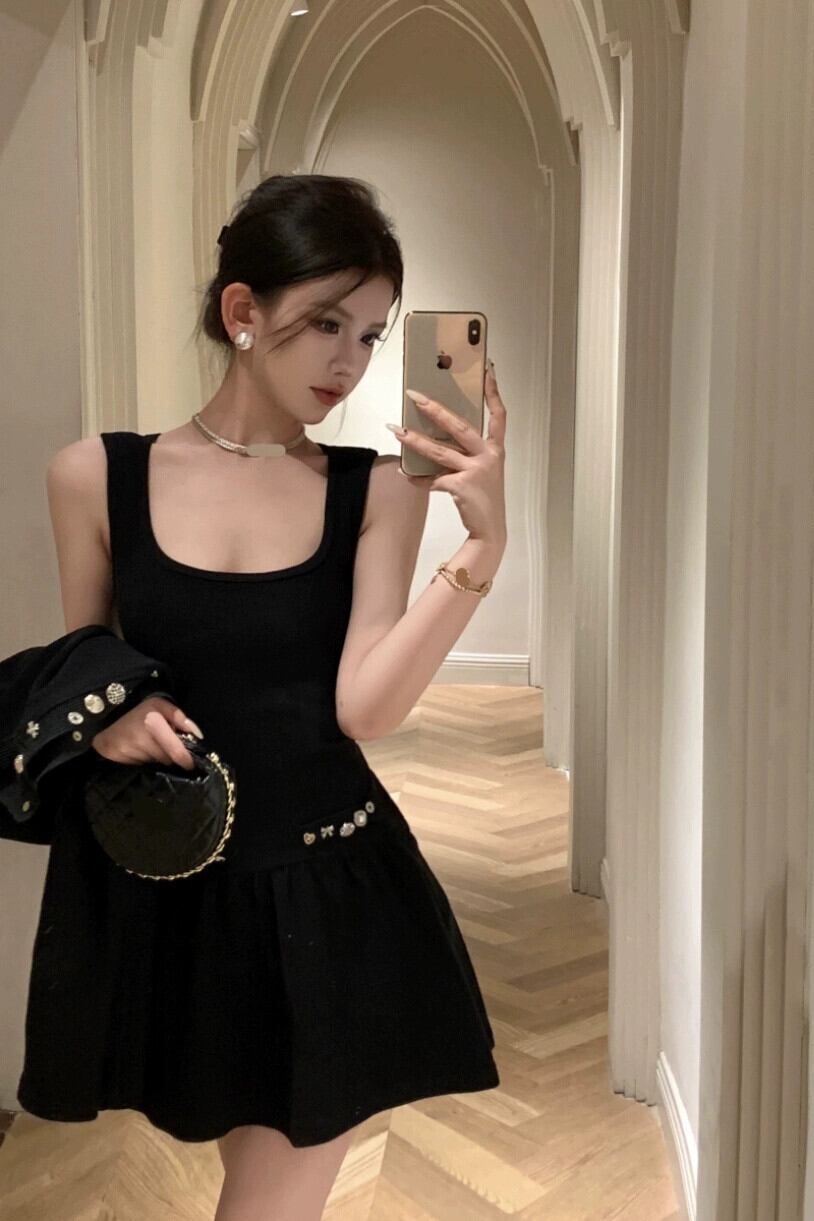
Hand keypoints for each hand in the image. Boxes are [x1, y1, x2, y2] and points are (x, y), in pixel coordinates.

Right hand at [89, 695, 201, 769]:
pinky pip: (143, 764)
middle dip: (172, 755)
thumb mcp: (160, 706)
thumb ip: (179, 717)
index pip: (176, 750)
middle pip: (168, 758)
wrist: (106, 720)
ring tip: (151, 745)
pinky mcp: (122, 756)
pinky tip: (141, 750)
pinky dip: (146, 760)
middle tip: (165, 745)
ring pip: (156, 762)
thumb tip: (197, 734)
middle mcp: (142, 737)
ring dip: (159, 758)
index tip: (190, 763)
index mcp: (154, 722)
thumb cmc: (139, 714)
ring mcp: (130, 748)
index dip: (186, 760)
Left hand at [396, 362, 506, 543]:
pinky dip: (415, 478)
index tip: (487, 370)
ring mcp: (475, 471)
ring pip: (438, 451)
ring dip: (414, 440)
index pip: (499, 415)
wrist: (490, 531)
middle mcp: (488, 456)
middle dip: (434, 409)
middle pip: (459, 426)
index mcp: (496, 449)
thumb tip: (434, 438)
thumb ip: (467, 454)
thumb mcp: (483, 471)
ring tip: (395, 430)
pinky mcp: (461, 487)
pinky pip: (432, 480)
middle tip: (414, 396)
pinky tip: (402, 473)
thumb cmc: (484, 498)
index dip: (493, 392)